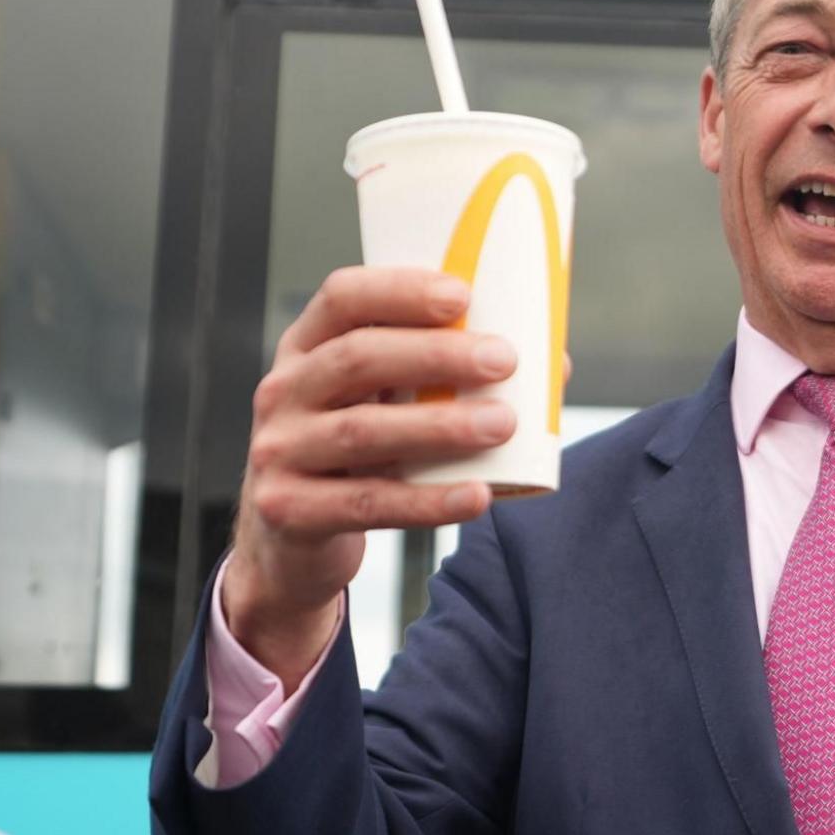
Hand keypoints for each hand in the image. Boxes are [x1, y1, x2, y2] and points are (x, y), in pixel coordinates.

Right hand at [225, 266, 517, 687]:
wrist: (292, 543)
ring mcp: (279, 452)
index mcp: (307, 347)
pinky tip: (478, 496)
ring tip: (502, 425)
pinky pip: (368, 504)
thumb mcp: (380, 404)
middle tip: (504, 360)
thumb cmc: (360, 456)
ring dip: (440, 426)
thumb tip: (554, 364)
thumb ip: (443, 377)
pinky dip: (429, 501)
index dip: (400, 290)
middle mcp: (283, 392)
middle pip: (357, 358)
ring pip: (364, 432)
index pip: (343, 298)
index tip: (464, 295)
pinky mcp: (290, 511)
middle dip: (436, 355)